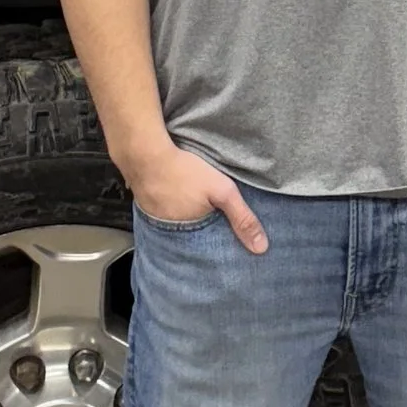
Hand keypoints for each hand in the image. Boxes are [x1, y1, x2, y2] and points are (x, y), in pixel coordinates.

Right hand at [128, 146, 267, 252]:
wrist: (145, 154)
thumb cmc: (184, 172)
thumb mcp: (222, 191)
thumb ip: (242, 218)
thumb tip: (262, 249)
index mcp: (189, 237)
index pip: (209, 252)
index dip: (220, 247)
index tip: (232, 247)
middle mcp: (170, 235)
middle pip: (194, 241)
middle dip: (206, 238)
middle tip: (217, 228)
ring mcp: (156, 223)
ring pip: (179, 229)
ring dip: (189, 224)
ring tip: (201, 215)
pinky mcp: (148, 209)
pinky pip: (166, 216)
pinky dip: (175, 212)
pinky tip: (181, 202)